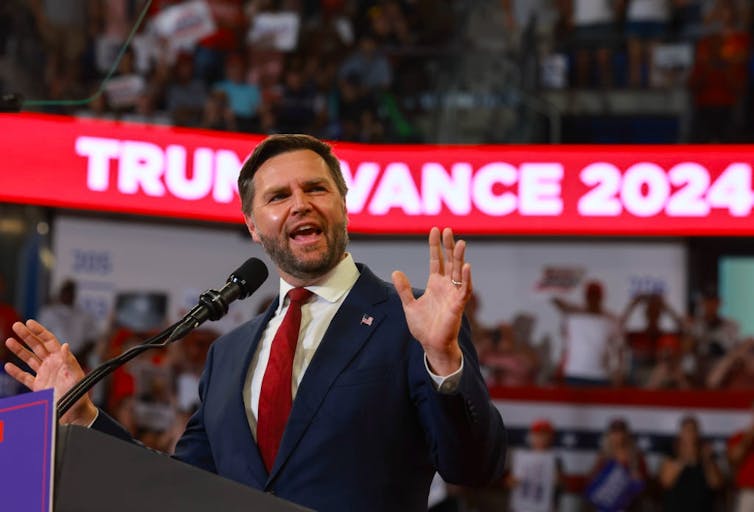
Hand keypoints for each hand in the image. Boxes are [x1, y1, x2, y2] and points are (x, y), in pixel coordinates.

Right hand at [4, 320, 97, 425]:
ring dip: (19, 350)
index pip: (49, 340)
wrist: (74, 412)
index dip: (39, 331)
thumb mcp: (76, 376)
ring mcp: (44, 374)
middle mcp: (52, 364)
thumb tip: (65, 345)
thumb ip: (69, 361)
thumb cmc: (79, 393)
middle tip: (16, 325)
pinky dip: (16, 372)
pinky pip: (25, 377)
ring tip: (9, 340)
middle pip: (37, 346)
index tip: (29, 322)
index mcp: (62, 359)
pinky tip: (9, 365)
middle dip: (27, 335)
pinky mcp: (38, 386)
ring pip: (29, 359)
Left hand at [392, 227, 469, 375]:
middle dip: (449, 246)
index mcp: (435, 284)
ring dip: (460, 258)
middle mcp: (446, 286)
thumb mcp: (409, 305)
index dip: (435, 246)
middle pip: (449, 261)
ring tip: (460, 242)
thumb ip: (404, 289)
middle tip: (447, 230)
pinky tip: (466, 266)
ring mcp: (453, 294)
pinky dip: (466, 278)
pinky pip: (464, 289)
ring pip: (459, 272)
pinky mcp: (458, 305)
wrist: (431, 345)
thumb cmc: (423, 327)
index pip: (436, 260)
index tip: (435, 230)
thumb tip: (396, 272)